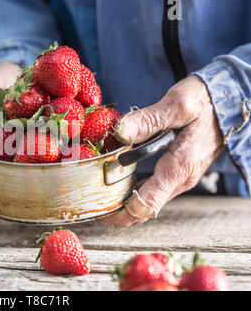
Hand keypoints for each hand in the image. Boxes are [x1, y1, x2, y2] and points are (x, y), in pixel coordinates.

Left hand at [99, 76, 224, 226]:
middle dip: (114, 211)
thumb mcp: (178, 104)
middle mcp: (180, 180)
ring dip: (121, 203)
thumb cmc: (206, 102)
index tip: (96, 208)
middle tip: (87, 200)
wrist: (228, 102)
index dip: (119, 214)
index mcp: (179, 167)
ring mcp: (179, 179)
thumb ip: (148, 120)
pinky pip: (152, 192)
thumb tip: (120, 133)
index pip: (146, 206)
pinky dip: (131, 192)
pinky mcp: (176, 174)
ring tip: (95, 192)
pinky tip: (115, 181)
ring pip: (147, 203)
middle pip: (143, 210)